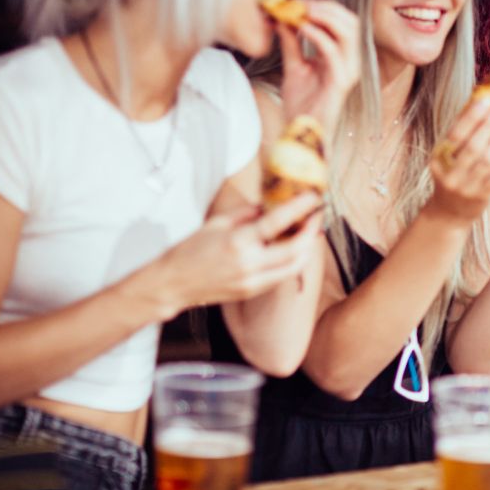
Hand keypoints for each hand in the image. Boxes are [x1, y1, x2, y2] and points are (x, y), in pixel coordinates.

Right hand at [155, 191, 322, 316]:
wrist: (172, 284)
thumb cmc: (190, 250)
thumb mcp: (216, 223)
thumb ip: (247, 213)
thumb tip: (270, 205)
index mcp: (237, 241)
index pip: (276, 222)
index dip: (299, 208)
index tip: (313, 197)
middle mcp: (248, 263)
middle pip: (295, 250)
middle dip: (311, 232)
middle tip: (317, 217)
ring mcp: (252, 281)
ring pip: (294, 267)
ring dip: (307, 249)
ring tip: (311, 233)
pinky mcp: (252, 291)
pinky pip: (280, 276)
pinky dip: (292, 262)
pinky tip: (294, 250)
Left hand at [277, 0, 361, 139]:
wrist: (300, 131)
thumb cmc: (300, 104)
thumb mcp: (293, 67)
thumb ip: (291, 44)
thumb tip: (282, 20)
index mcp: (342, 57)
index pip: (342, 22)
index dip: (323, 7)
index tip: (297, 0)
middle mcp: (350, 62)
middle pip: (350, 22)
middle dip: (326, 7)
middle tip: (300, 2)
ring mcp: (349, 71)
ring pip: (349, 32)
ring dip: (325, 17)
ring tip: (302, 11)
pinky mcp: (341, 82)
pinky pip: (334, 51)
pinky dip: (318, 35)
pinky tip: (302, 29)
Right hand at [427, 98, 489, 224]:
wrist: (449, 212)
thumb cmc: (450, 174)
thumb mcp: (447, 154)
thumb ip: (461, 131)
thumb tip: (478, 103)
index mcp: (439, 160)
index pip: (456, 136)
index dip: (472, 117)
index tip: (485, 101)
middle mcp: (452, 175)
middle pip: (474, 147)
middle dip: (489, 126)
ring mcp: (468, 188)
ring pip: (488, 161)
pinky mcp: (484, 196)